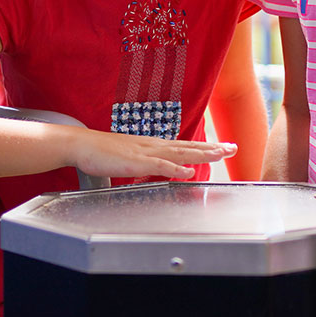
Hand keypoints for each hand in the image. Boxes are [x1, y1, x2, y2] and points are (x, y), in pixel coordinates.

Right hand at [67, 128, 237, 180]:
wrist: (82, 145)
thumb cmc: (103, 153)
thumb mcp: (131, 158)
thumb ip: (147, 163)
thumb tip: (160, 169)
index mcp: (153, 146)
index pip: (185, 146)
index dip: (205, 146)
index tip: (223, 146)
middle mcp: (153, 146)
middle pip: (188, 146)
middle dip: (212, 147)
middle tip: (233, 147)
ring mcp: (145, 152)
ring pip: (179, 152)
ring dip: (201, 154)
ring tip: (220, 154)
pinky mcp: (135, 162)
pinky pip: (159, 165)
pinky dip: (175, 168)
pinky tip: (188, 171)